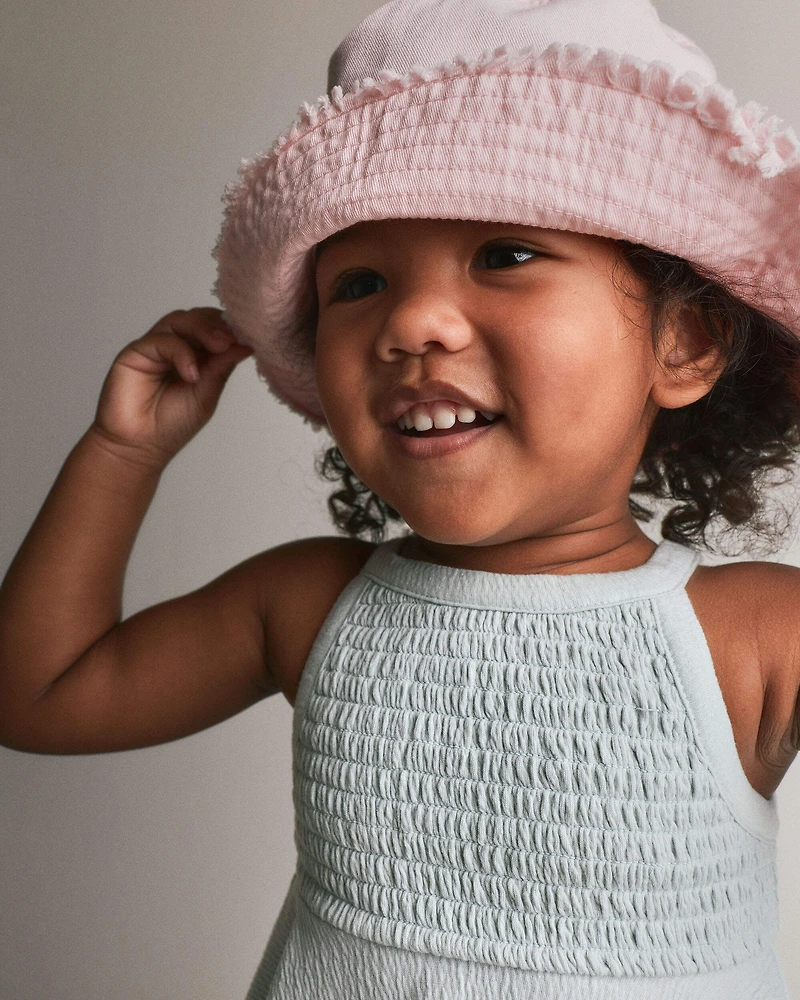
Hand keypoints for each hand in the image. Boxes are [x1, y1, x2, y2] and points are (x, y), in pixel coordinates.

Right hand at [90, 307, 253, 469]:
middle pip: (198, 318)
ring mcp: (155, 347)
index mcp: (196, 355)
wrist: (140, 446)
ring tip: (219, 347)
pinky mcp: (136, 352)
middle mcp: (176, 346)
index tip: (249, 337)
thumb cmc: (172, 424)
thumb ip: (222, 367)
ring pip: (180, 320)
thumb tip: (247, 345)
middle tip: (232, 339)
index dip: (230, 329)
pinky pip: (162, 340)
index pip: (214, 328)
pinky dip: (181, 352)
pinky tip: (191, 373)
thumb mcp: (207, 393)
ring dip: (203, 330)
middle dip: (218, 325)